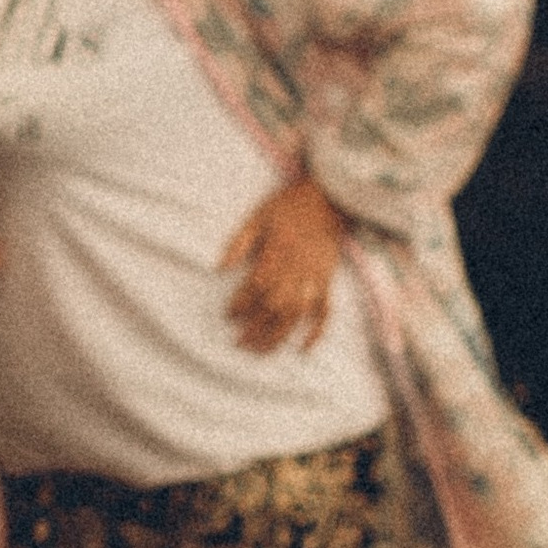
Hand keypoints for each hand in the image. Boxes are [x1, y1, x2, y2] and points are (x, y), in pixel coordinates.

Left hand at [222, 178, 345, 353]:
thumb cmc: (289, 205)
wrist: (328, 196)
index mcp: (277, 252)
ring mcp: (314, 277)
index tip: (228, 315)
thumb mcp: (258, 216)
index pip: (256, 286)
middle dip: (255, 328)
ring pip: (296, 315)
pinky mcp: (327, 281)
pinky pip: (325, 311)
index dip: (241, 304)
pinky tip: (303, 348)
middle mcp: (297, 269)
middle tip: (239, 342)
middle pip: (275, 307)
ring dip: (278, 336)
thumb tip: (219, 269)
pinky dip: (316, 332)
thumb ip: (239, 242)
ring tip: (260, 351)